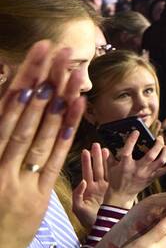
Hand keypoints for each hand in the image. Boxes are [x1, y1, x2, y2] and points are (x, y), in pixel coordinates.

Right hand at [0, 43, 85, 247]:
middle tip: (58, 49)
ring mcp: (17, 182)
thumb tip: (9, 94)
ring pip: (41, 133)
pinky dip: (65, 132)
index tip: (36, 54)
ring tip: (71, 71)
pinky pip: (54, 160)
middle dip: (42, 80)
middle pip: (24, 115)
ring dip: (59, 99)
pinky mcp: (37, 198)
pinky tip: (77, 107)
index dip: (20, 80)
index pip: (3, 111)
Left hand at [72, 143, 112, 227]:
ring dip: (106, 160)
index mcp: (87, 190)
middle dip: (96, 156)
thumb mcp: (78, 209)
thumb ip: (77, 195)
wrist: (104, 228)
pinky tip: (118, 160)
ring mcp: (107, 188)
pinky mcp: (116, 191)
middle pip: (97, 168)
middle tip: (97, 144)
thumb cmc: (89, 221)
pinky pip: (116, 177)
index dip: (86, 162)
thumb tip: (82, 181)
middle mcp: (98, 186)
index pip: (86, 172)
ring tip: (106, 149)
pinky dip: (116, 169)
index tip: (86, 150)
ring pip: (107, 171)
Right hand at [105, 132, 165, 205]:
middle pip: (151, 155)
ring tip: (165, 146)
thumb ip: (109, 156)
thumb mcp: (111, 168)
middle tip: (159, 138)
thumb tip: (106, 146)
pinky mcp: (153, 178)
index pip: (128, 151)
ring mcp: (147, 174)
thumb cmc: (116, 180)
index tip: (136, 132)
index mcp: (125, 165)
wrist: (121, 196)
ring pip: (161, 161)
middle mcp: (138, 169)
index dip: (132, 140)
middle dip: (157, 144)